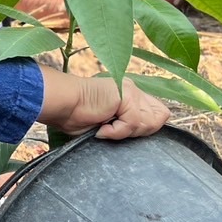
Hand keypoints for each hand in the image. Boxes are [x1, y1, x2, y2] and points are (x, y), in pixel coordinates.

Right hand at [37, 71, 169, 139]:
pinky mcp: (127, 96)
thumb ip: (129, 124)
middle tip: (114, 129)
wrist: (62, 105)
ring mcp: (131, 91)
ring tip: (106, 126)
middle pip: (159, 118)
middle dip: (139, 131)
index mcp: (130, 93)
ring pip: (148, 123)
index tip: (124, 131)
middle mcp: (134, 89)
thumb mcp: (109, 124)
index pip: (158, 112)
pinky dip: (115, 132)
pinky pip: (132, 124)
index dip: (147, 126)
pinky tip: (101, 127)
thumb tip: (147, 130)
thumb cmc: (76, 116)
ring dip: (126, 132)